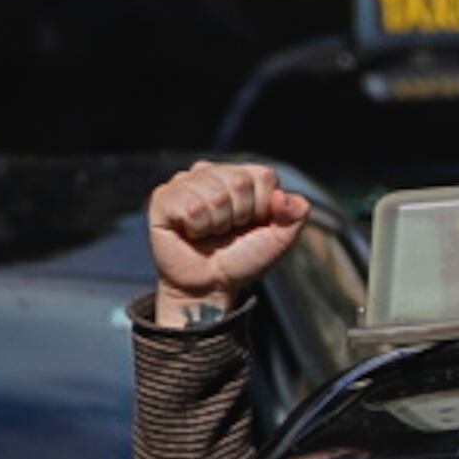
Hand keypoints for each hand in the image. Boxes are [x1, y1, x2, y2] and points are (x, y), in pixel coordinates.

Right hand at [149, 160, 311, 310]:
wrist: (211, 286)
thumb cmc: (243, 260)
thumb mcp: (279, 240)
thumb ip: (295, 215)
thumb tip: (283, 196)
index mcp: (242, 176)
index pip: (262, 175)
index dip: (262, 207)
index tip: (250, 225)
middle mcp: (212, 173)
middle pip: (238, 181)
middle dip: (239, 215)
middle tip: (227, 231)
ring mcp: (186, 182)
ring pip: (214, 194)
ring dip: (217, 223)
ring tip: (209, 233)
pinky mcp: (163, 198)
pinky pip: (189, 205)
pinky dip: (196, 227)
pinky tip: (191, 232)